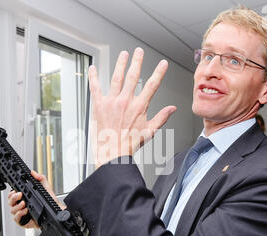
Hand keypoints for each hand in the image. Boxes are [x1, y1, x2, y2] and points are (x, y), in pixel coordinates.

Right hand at [7, 170, 65, 228]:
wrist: (56, 211)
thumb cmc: (50, 201)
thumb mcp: (45, 187)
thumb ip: (40, 178)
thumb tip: (33, 172)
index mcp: (24, 198)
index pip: (12, 195)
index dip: (12, 193)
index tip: (16, 190)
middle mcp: (21, 206)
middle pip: (10, 202)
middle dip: (13, 198)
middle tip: (20, 195)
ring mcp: (22, 214)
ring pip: (12, 210)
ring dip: (17, 206)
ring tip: (24, 203)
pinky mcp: (24, 222)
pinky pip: (17, 219)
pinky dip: (19, 215)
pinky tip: (25, 211)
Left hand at [88, 47, 176, 168]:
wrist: (113, 152)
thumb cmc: (129, 144)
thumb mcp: (150, 131)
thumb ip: (162, 117)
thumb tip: (173, 109)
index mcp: (139, 107)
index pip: (152, 85)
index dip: (159, 73)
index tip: (163, 63)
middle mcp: (126, 101)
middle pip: (133, 76)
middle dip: (137, 61)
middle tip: (139, 51)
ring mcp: (112, 102)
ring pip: (116, 78)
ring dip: (120, 64)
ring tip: (123, 54)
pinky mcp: (99, 105)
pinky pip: (95, 88)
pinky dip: (93, 77)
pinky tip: (93, 68)